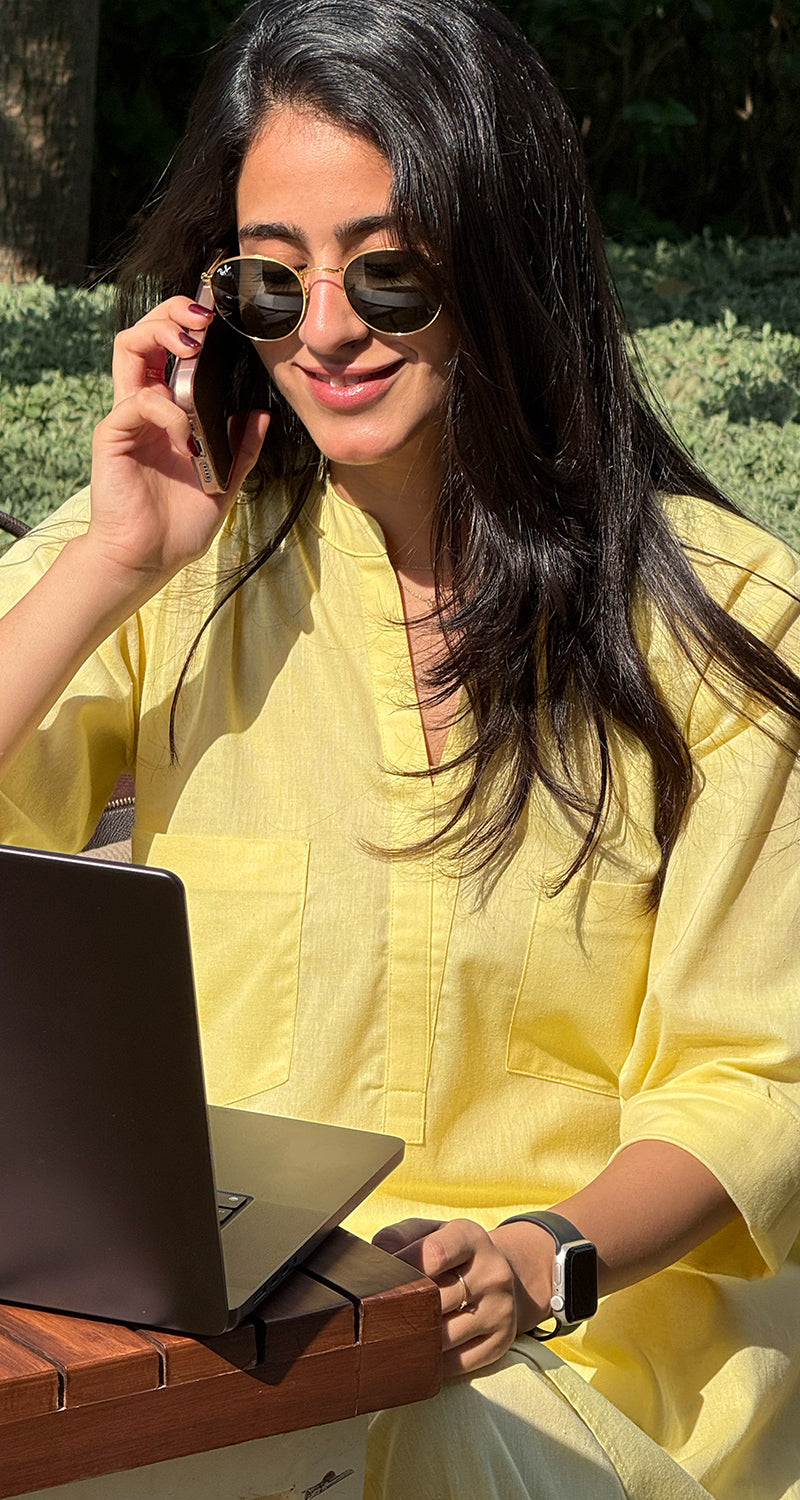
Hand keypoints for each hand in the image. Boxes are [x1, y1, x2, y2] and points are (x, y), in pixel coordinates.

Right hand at [86, 297, 269, 600]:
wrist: (150, 558)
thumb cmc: (179, 524)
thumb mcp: (225, 483)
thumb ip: (241, 449)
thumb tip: (260, 414)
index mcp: (167, 411)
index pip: (170, 348)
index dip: (188, 323)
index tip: (220, 317)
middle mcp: (142, 406)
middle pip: (145, 333)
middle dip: (172, 312)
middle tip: (204, 319)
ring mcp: (126, 418)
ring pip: (128, 348)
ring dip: (162, 336)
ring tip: (192, 348)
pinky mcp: (112, 435)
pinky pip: (138, 403)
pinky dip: (168, 411)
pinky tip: (186, 436)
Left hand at [372, 1217, 550, 1376]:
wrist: (498, 1275)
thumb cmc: (449, 1253)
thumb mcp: (429, 1233)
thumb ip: (398, 1237)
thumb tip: (375, 1258)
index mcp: (471, 1238)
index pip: (435, 1253)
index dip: (402, 1268)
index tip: (381, 1281)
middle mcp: (493, 1272)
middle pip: (436, 1300)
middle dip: (403, 1309)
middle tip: (377, 1317)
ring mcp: (501, 1308)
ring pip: (444, 1336)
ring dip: (415, 1340)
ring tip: (392, 1337)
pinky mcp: (502, 1341)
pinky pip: (458, 1363)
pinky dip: (433, 1364)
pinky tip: (419, 1354)